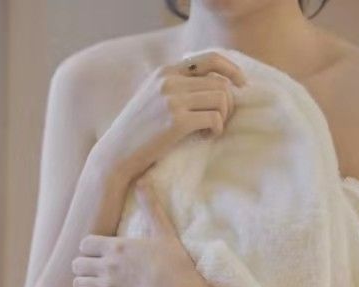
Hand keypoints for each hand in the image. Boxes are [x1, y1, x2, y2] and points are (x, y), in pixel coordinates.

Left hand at [71, 180, 202, 286]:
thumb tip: (143, 181)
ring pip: (78, 285)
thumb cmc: (175, 265)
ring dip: (85, 285)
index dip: (90, 248)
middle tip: (95, 270)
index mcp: (116, 247)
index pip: (84, 244)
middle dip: (84, 266)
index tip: (99, 252)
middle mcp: (107, 267)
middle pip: (77, 264)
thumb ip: (150, 207)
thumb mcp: (164, 232)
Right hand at [95, 51, 245, 181]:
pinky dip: (217, 129)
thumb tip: (214, 85)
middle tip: (222, 121)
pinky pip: (214, 118)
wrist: (116, 155)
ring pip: (221, 99)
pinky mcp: (176, 121)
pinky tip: (206, 137)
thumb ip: (176, 87)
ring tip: (211, 130)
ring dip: (223, 117)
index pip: (209, 59)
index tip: (242, 84)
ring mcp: (173, 100)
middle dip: (229, 103)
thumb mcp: (152, 99)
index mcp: (165, 72)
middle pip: (220, 83)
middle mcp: (169, 80)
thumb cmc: (137, 133)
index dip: (232, 69)